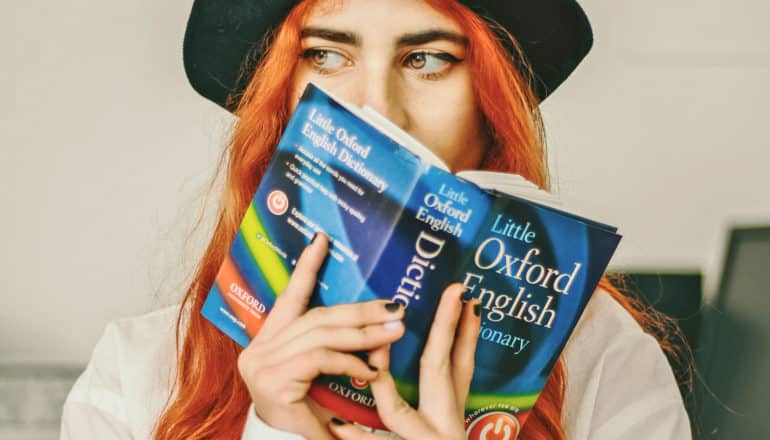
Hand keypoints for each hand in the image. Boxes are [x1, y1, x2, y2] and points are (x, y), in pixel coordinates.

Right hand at [237, 233, 406, 438]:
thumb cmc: (309, 415)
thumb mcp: (319, 376)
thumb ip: (331, 346)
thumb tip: (371, 319)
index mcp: (270, 341)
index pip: (290, 297)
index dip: (306, 266)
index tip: (322, 239)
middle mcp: (260, 349)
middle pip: (317, 317)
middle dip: (360, 310)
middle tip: (395, 307)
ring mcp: (263, 364)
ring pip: (322, 335)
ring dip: (364, 333)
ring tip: (395, 331)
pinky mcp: (273, 380)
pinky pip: (321, 359)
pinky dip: (351, 362)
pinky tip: (373, 370)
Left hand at [328, 283, 481, 439]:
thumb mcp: (448, 416)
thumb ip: (445, 384)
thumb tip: (440, 336)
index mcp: (451, 413)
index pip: (462, 364)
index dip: (467, 330)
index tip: (469, 297)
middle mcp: (444, 426)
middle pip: (441, 370)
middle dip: (445, 328)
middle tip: (452, 292)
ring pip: (397, 410)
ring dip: (379, 379)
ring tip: (368, 350)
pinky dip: (358, 437)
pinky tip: (337, 423)